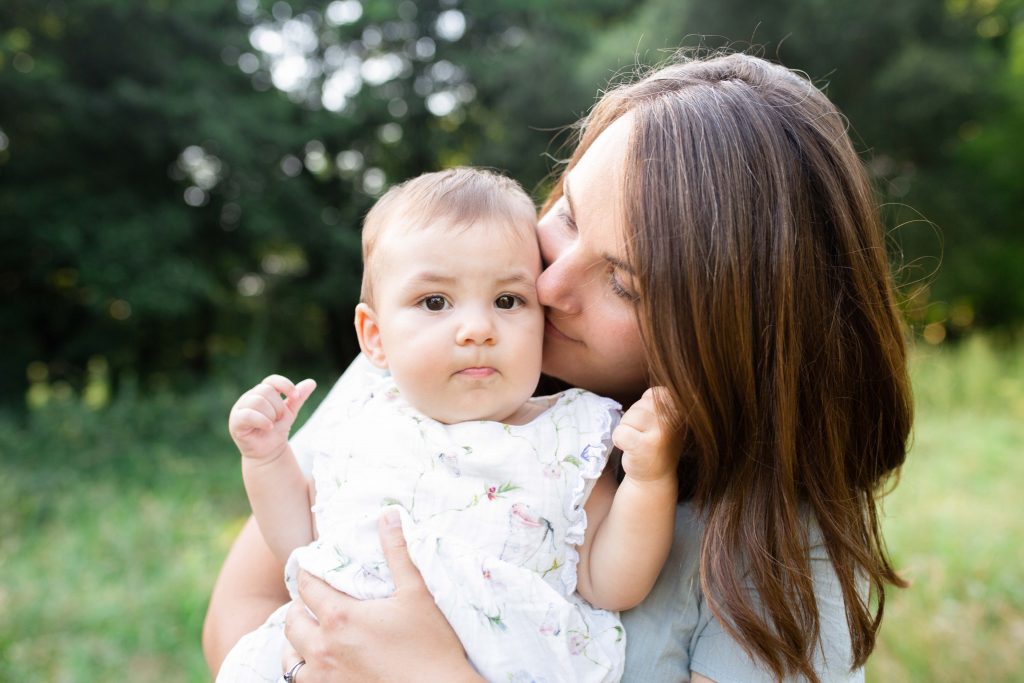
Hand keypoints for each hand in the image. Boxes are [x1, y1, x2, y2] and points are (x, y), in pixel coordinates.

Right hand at [228, 374, 315, 461]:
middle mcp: (249, 397)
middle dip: (278, 406)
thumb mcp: (290, 413)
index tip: (295, 397)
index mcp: (261, 392)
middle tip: (279, 419)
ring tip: (272, 425)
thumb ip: (298, 398)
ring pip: (257, 401)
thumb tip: (312, 382)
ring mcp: (240, 408)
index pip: (272, 380)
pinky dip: (262, 420)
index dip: (285, 385)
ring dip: (270, 414)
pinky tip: (269, 427)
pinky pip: (248, 415)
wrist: (269, 452)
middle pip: (265, 390)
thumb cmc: (277, 430)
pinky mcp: (236, 421)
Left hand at [282, 510, 479, 681]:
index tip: (315, 565)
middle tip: (314, 597)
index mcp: (340, 617)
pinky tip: (316, 662)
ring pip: (289, 655)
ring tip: (309, 630)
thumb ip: (398, 551)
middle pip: (292, 619)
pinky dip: (300, 668)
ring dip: (295, 639)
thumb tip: (388, 514)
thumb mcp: (417, 592)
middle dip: (300, 605)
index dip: (309, 572)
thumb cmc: (432, 644)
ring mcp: (323, 677)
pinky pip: (297, 682)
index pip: (308, 586)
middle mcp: (323, 648)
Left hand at [612, 386, 681, 483]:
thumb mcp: (665, 418)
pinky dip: (619, 440)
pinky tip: (631, 449)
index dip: (647, 407)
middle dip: (635, 420)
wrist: (655, 477)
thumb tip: (650, 394)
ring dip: (627, 430)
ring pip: (627, 418)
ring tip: (639, 442)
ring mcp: (660, 434)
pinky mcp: (644, 446)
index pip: (654, 394)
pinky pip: (619, 432)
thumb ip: (660, 401)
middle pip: (638, 406)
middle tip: (645, 436)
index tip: (654, 424)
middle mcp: (673, 421)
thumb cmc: (657, 443)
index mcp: (680, 411)